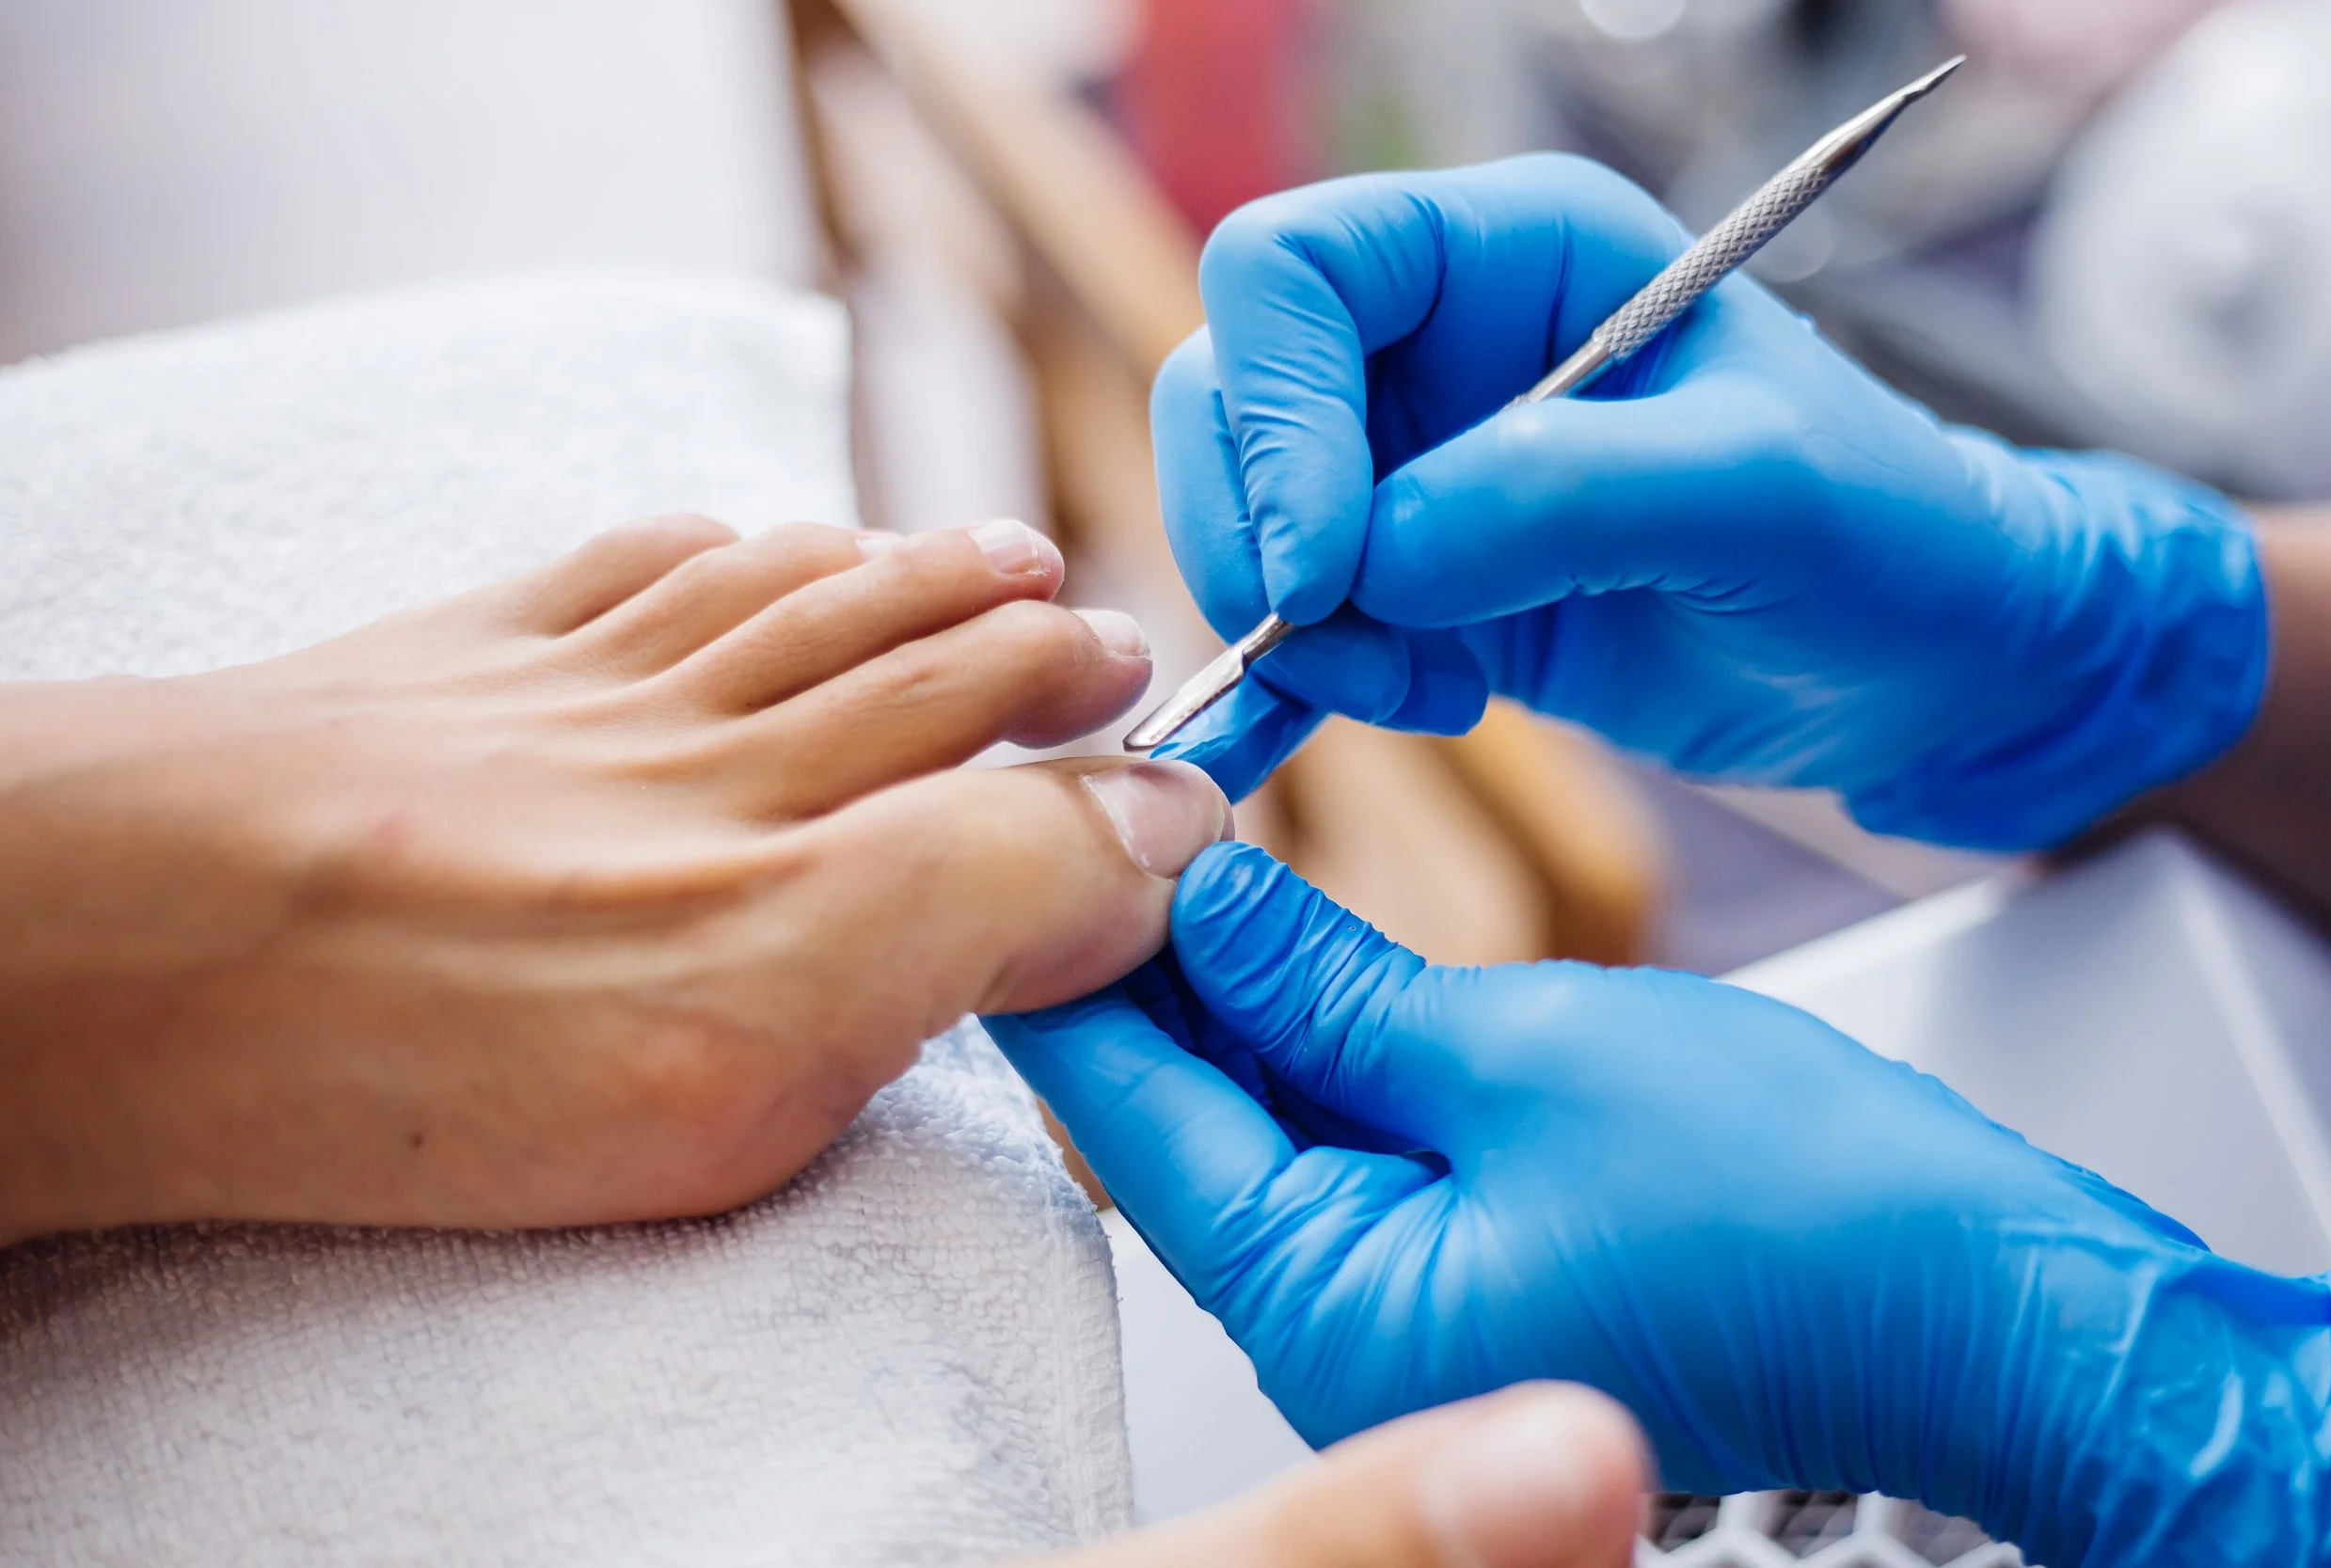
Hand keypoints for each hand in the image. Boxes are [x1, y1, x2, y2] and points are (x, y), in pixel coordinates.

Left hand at [0, 516, 1228, 1243]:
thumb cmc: (417, 1059)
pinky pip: (635, 566)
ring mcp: (587, 692)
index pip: (1024, 798)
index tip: (1191, 792)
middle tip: (1118, 650)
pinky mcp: (468, 658)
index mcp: (797, 879)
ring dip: (925, 571)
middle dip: (1045, 647)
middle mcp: (712, 757)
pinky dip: (732, 546)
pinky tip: (763, 545)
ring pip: (804, 593)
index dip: (1129, 787)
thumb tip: (1134, 847)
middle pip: (924, 661)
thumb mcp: (747, 1068)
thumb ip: (963, 935)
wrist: (117, 949)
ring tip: (1007, 559)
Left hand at [992, 844, 2330, 1567]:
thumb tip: (1196, 897)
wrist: (1989, 1307)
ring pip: (1255, 1127)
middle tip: (1109, 807)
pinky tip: (1286, 935)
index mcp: (1331, 1312)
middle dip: (1140, 964)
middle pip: (1178, 1123)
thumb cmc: (1803, 1210)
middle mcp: (1341, 1340)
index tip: (1019, 831)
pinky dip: (1310, 1041)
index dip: (1066, 958)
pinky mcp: (1467, 1275)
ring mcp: (1404, 1316)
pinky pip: (1340, 1149)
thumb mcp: (1526, 1048)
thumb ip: (1327, 984)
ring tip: (1184, 839)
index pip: (1129, 1114)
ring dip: (1225, 993)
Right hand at [1152, 155, 2266, 847]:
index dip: (1274, 407)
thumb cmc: (1883, 538)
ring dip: (1291, 631)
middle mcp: (1437, 344)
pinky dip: (1274, 693)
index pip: (1293, 269)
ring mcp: (1412, 471)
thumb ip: (1564, 495)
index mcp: (1513, 250)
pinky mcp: (1413, 589)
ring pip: (1240, 519)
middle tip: (1357, 647)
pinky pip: (1286, 627)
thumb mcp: (1760, 492)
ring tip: (1429, 696)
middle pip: (1226, 392)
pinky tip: (1318, 740)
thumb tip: (1374, 561)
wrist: (1923, 668)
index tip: (1325, 560)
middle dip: (1258, 534)